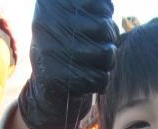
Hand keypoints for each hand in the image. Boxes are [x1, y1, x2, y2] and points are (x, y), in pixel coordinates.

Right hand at [18, 0, 117, 128]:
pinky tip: (88, 81)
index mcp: (53, 4)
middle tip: (99, 50)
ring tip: (95, 66)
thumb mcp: (75, 20)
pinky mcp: (58, 77)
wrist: (47, 91)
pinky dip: (100, 83)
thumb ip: (93, 9)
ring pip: (105, 54)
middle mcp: (48, 23)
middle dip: (110, 43)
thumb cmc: (70, 50)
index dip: (106, 17)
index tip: (96, 29)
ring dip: (107, 65)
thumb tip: (108, 5)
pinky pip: (98, 78)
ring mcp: (51, 50)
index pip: (101, 4)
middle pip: (105, 28)